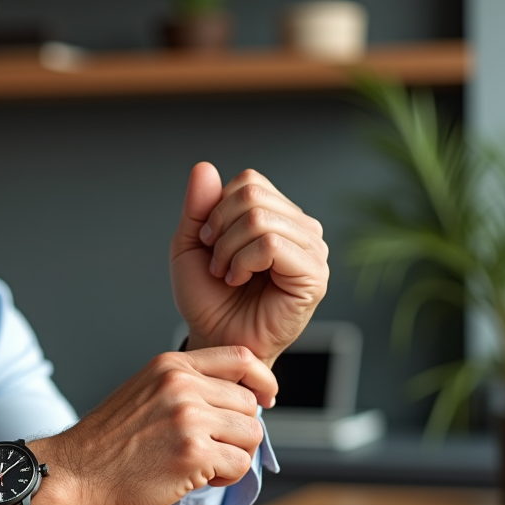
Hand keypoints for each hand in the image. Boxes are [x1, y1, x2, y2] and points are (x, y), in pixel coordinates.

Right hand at [31, 346, 274, 504]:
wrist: (75, 472)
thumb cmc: (108, 442)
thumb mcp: (145, 391)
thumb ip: (186, 386)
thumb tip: (239, 398)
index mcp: (171, 366)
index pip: (240, 357)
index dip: (262, 380)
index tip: (265, 398)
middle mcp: (181, 385)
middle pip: (249, 403)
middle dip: (238, 430)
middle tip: (209, 447)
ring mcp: (188, 418)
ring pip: (251, 434)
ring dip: (233, 455)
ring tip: (200, 463)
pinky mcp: (193, 454)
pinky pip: (239, 465)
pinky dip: (224, 477)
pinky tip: (194, 477)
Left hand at [170, 163, 328, 365]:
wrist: (215, 338)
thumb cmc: (208, 298)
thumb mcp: (190, 244)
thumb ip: (197, 206)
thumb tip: (204, 166)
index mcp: (278, 216)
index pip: (249, 182)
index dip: (216, 210)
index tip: (208, 242)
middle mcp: (301, 229)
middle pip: (253, 196)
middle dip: (219, 230)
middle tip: (216, 262)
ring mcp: (312, 251)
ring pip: (261, 220)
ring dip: (228, 251)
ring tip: (227, 275)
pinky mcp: (314, 276)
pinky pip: (272, 246)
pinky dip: (243, 262)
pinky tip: (239, 281)